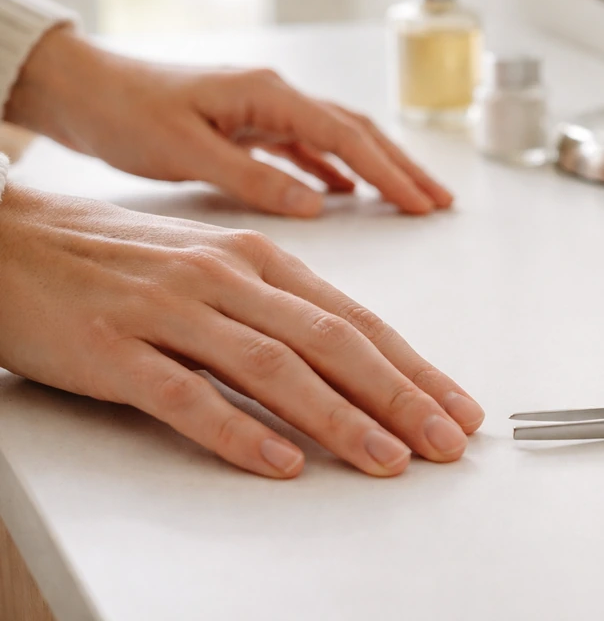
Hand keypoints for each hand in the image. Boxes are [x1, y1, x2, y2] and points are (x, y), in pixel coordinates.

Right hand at [0, 186, 484, 477]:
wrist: (11, 242)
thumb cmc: (121, 258)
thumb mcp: (215, 267)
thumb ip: (278, 307)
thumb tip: (350, 357)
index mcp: (258, 260)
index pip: (356, 318)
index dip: (414, 366)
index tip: (456, 405)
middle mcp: (225, 279)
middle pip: (331, 342)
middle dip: (400, 396)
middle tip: (446, 441)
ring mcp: (170, 312)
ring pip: (272, 368)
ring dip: (338, 418)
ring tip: (387, 459)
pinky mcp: (115, 350)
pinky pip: (185, 396)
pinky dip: (237, 432)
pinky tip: (279, 464)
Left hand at [4, 26, 451, 215]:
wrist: (83, 89)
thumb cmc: (126, 113)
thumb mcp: (186, 150)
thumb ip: (255, 177)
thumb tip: (322, 202)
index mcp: (268, 94)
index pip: (346, 136)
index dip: (390, 172)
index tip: (423, 204)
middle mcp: (276, 95)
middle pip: (357, 132)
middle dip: (402, 167)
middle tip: (439, 201)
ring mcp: (265, 109)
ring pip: (338, 139)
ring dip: (377, 168)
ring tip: (411, 198)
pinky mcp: (250, 124)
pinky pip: (307, 147)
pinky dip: (335, 169)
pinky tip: (347, 192)